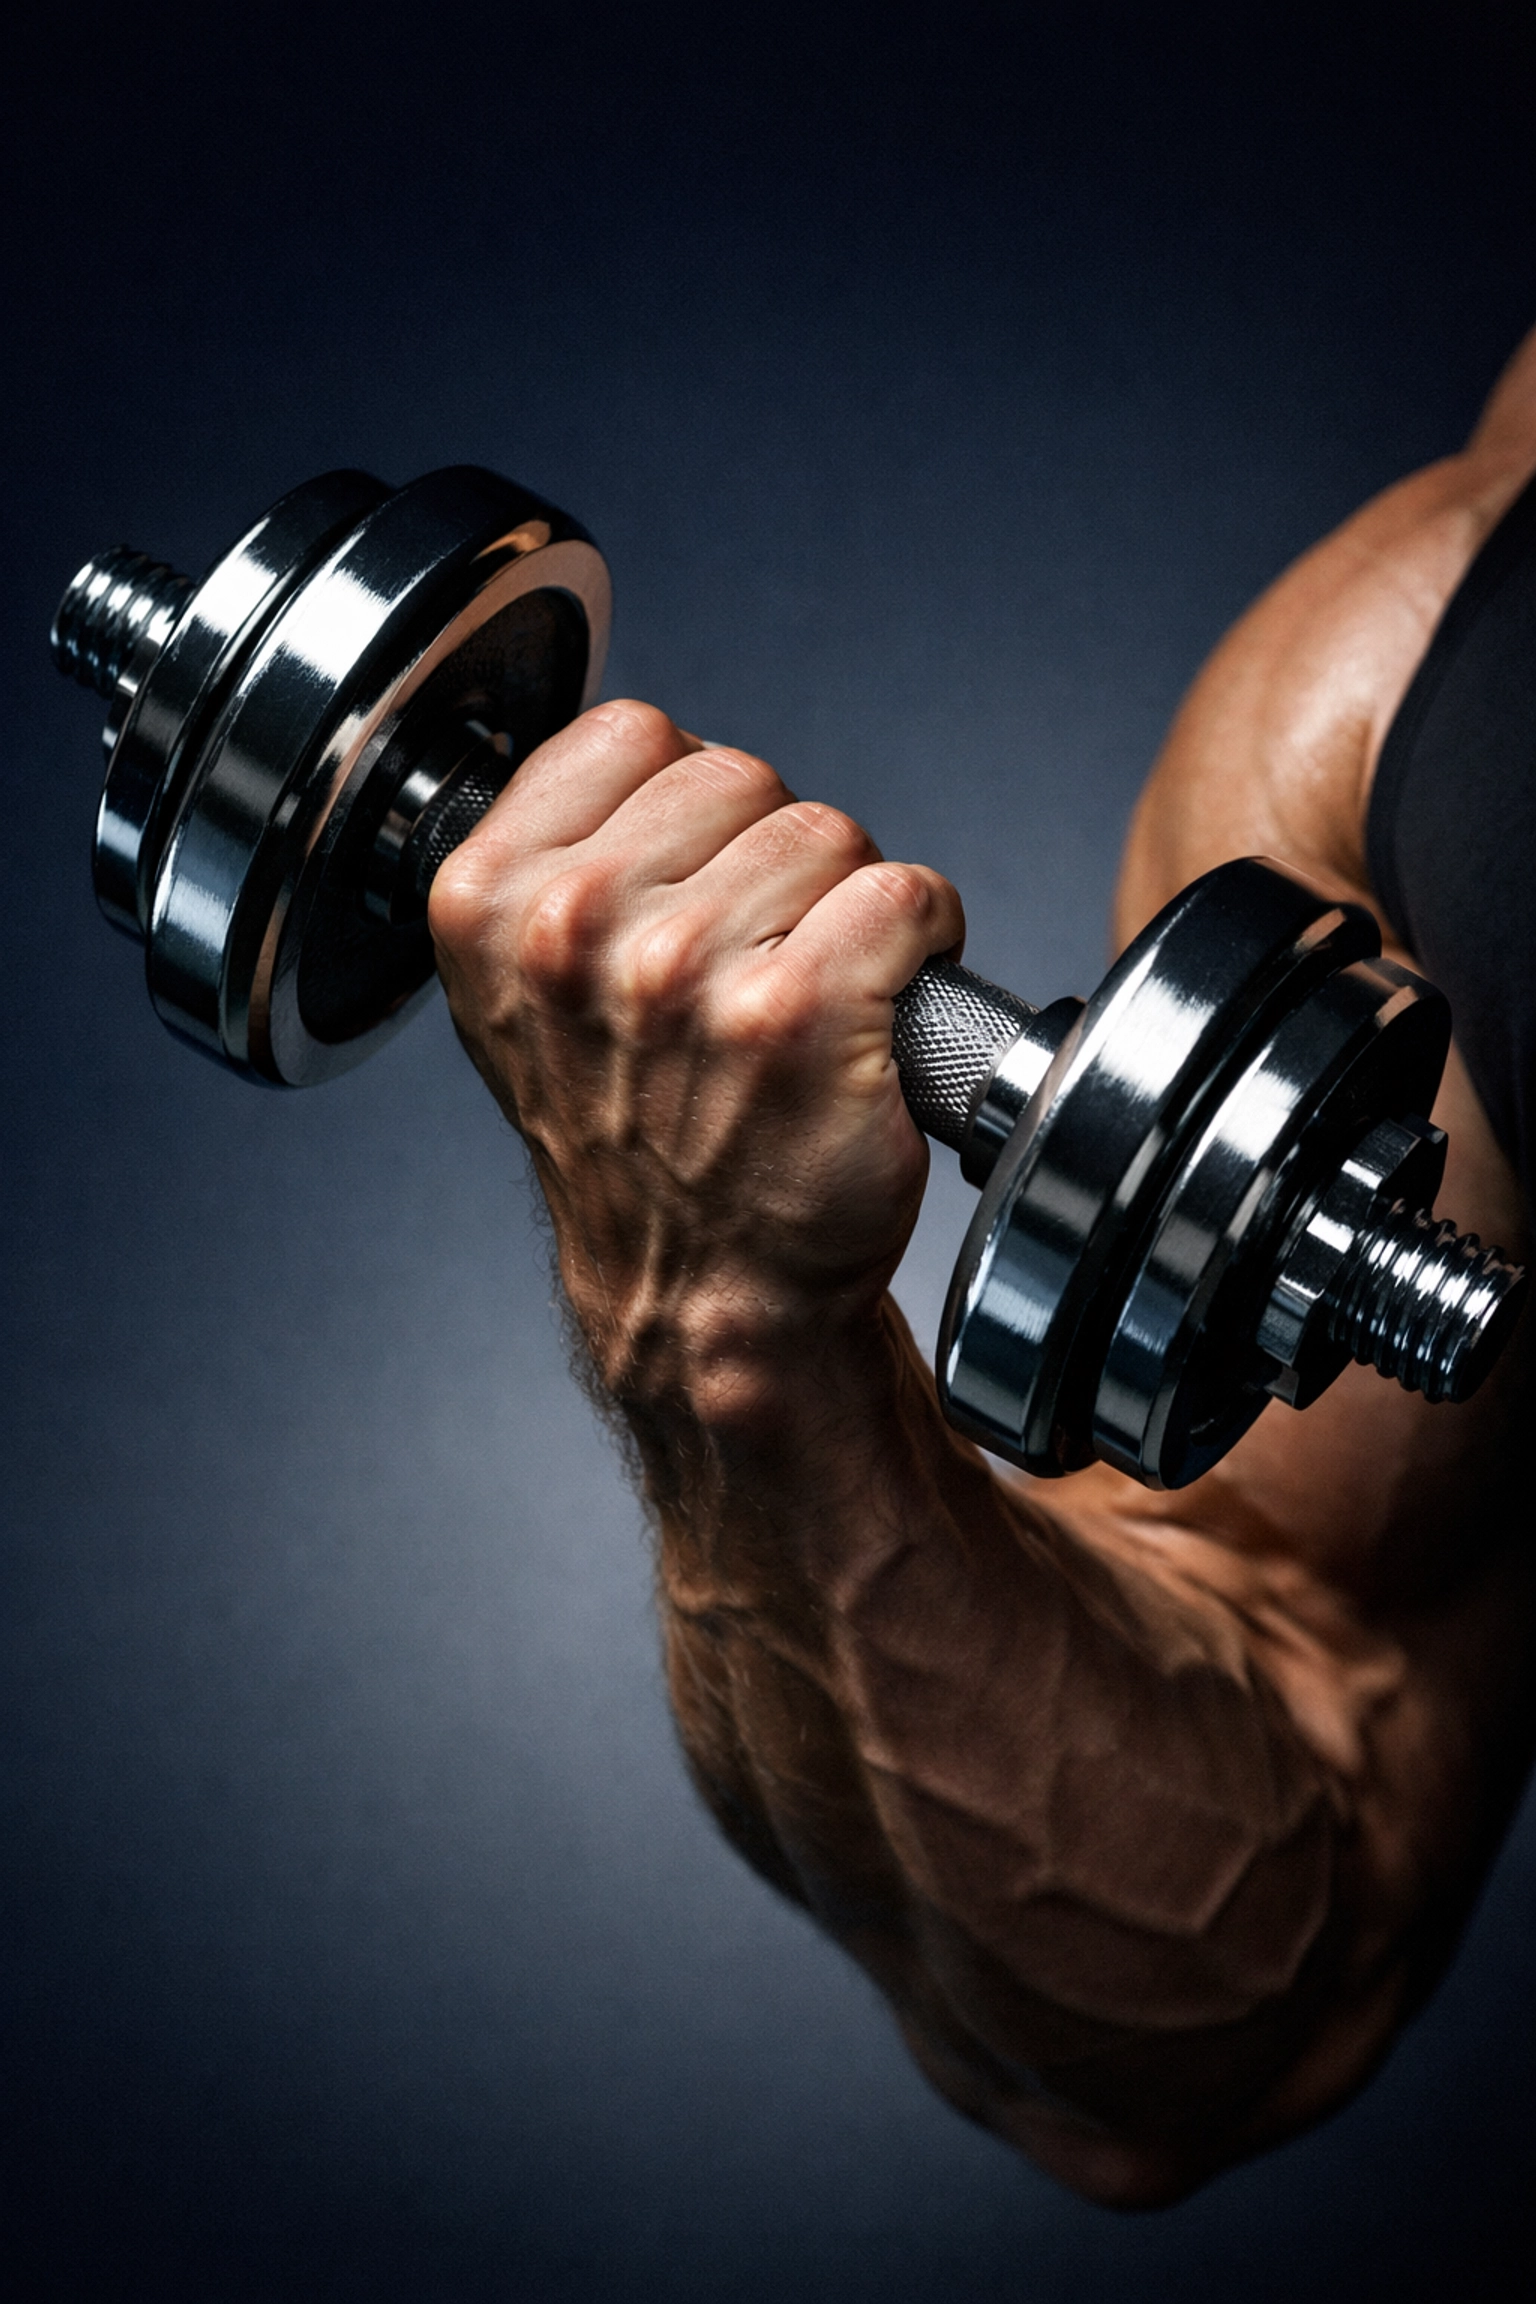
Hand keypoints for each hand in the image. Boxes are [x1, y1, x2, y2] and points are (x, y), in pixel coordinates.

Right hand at [428, 705, 962, 1421]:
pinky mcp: (799, 1016)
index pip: (634, 735)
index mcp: (489, 902)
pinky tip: (879, 1005)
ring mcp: (684, 975)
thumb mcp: (526, 990)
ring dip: (846, 902)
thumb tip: (656, 757)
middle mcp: (573, 932)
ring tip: (809, 992)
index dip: (693, 803)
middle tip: (760, 954)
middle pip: (740, 773)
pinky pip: (905, 897)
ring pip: (828, 832)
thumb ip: (559, 859)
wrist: (702, 1290)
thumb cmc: (637, 1143)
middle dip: (774, 852)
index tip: (698, 882)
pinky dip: (923, 940)